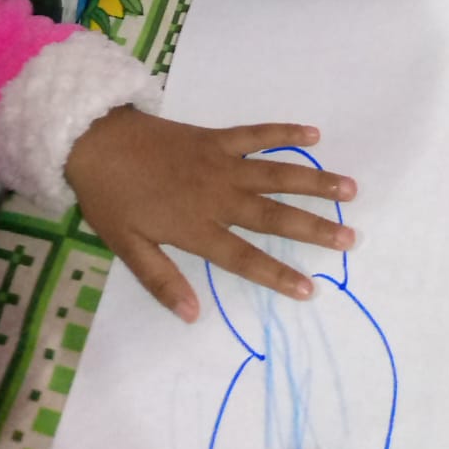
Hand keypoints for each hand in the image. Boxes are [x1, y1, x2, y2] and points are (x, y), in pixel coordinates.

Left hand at [64, 112, 355, 321]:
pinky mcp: (217, 137)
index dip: (279, 274)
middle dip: (314, 228)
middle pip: (274, 215)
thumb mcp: (127, 248)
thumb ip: (162, 281)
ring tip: (349, 189)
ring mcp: (221, 162)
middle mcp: (218, 195)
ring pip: (277, 173)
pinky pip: (257, 134)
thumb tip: (193, 315)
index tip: (311, 289)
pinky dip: (285, 132)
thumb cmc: (111, 198)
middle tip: (351, 238)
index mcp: (196, 227)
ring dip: (315, 181)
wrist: (96, 140)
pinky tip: (313, 134)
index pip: (245, 257)